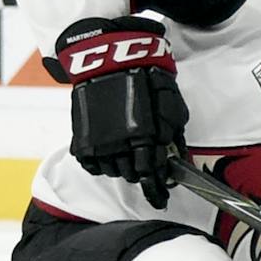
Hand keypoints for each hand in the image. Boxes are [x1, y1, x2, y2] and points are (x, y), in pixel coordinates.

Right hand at [50, 16, 188, 208]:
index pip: (150, 175)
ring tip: (127, 152)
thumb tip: (179, 160)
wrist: (110, 61)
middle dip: (141, 174)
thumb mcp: (172, 108)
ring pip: (113, 172)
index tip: (161, 199)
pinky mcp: (82, 139)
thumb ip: (175, 137)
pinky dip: (102, 163)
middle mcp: (119, 144)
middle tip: (145, 166)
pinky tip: (110, 151)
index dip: (156, 190)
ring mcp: (98, 142)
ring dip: (122, 167)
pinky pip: (92, 166)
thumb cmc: (147, 81)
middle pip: (131, 175)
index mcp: (144, 137)